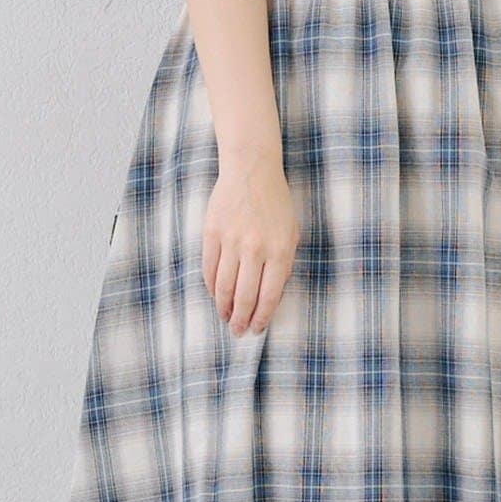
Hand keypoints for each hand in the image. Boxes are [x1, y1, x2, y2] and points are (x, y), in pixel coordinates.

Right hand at [202, 148, 299, 335]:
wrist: (252, 170)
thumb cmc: (276, 203)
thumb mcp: (291, 233)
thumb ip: (283, 264)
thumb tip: (269, 296)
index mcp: (280, 250)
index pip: (269, 295)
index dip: (261, 317)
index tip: (256, 329)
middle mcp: (255, 248)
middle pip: (244, 295)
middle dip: (240, 318)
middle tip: (237, 331)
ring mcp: (231, 240)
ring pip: (224, 285)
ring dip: (223, 307)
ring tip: (225, 317)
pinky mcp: (212, 233)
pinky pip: (209, 267)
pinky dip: (211, 286)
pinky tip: (215, 295)